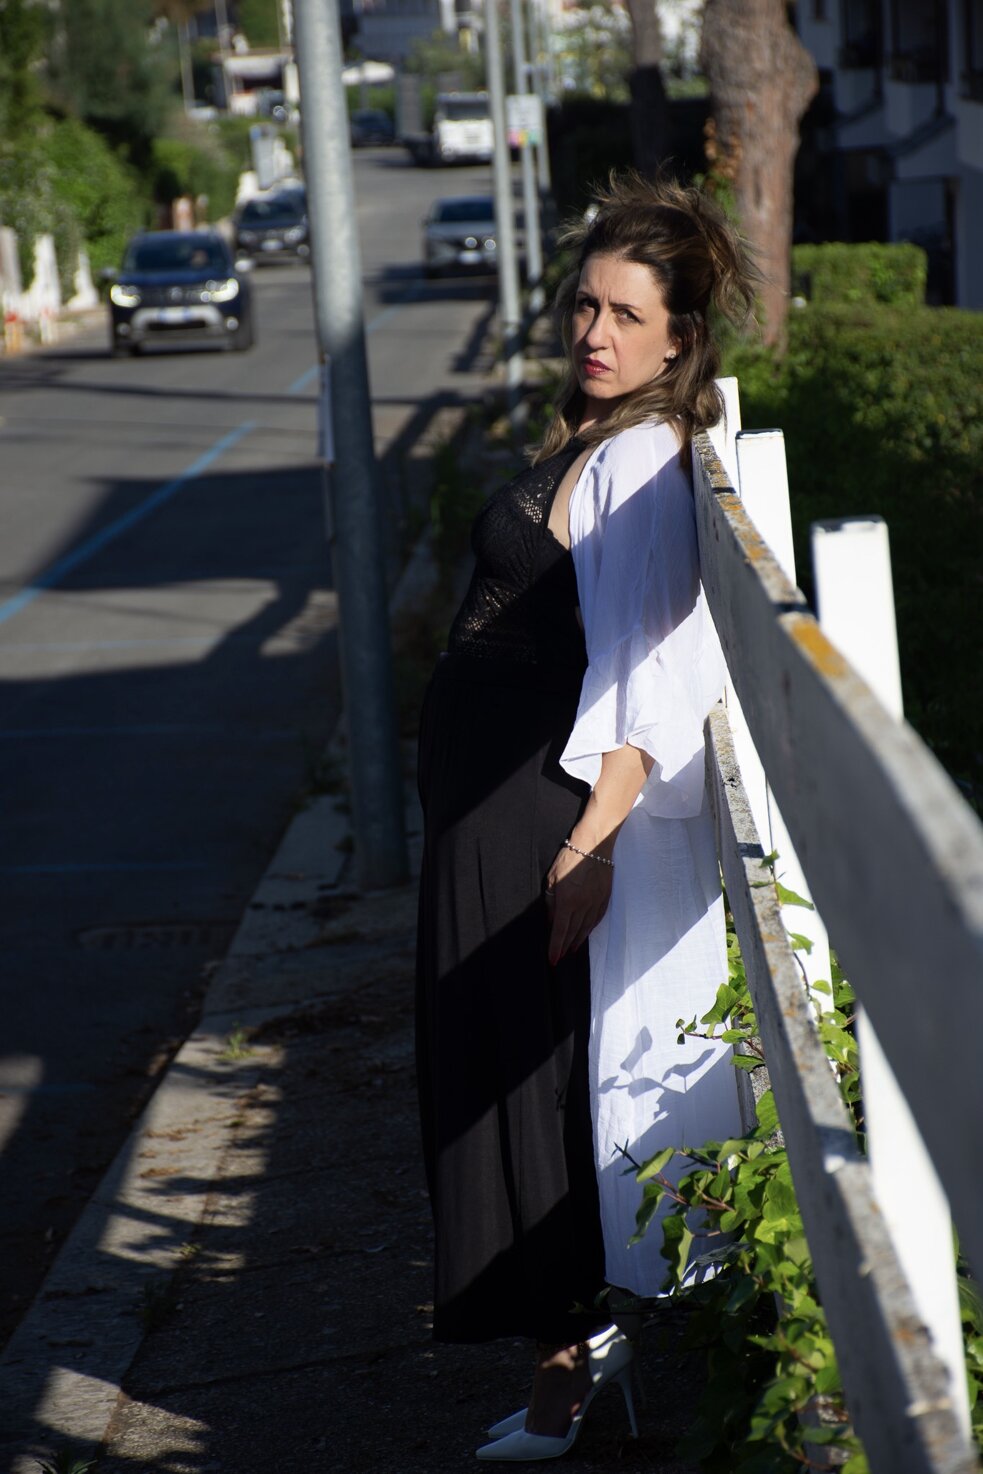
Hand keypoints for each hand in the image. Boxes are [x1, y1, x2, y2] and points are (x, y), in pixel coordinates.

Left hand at [544, 843, 612, 965]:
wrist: (594, 844)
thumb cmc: (569, 857)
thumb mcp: (552, 878)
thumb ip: (551, 901)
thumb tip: (552, 920)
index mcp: (567, 902)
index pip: (560, 931)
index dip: (555, 947)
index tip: (552, 960)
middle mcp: (582, 906)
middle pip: (573, 933)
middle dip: (565, 947)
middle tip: (560, 958)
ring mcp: (595, 903)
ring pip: (586, 928)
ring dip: (578, 941)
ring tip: (572, 950)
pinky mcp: (604, 898)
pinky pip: (597, 919)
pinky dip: (590, 929)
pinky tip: (586, 934)